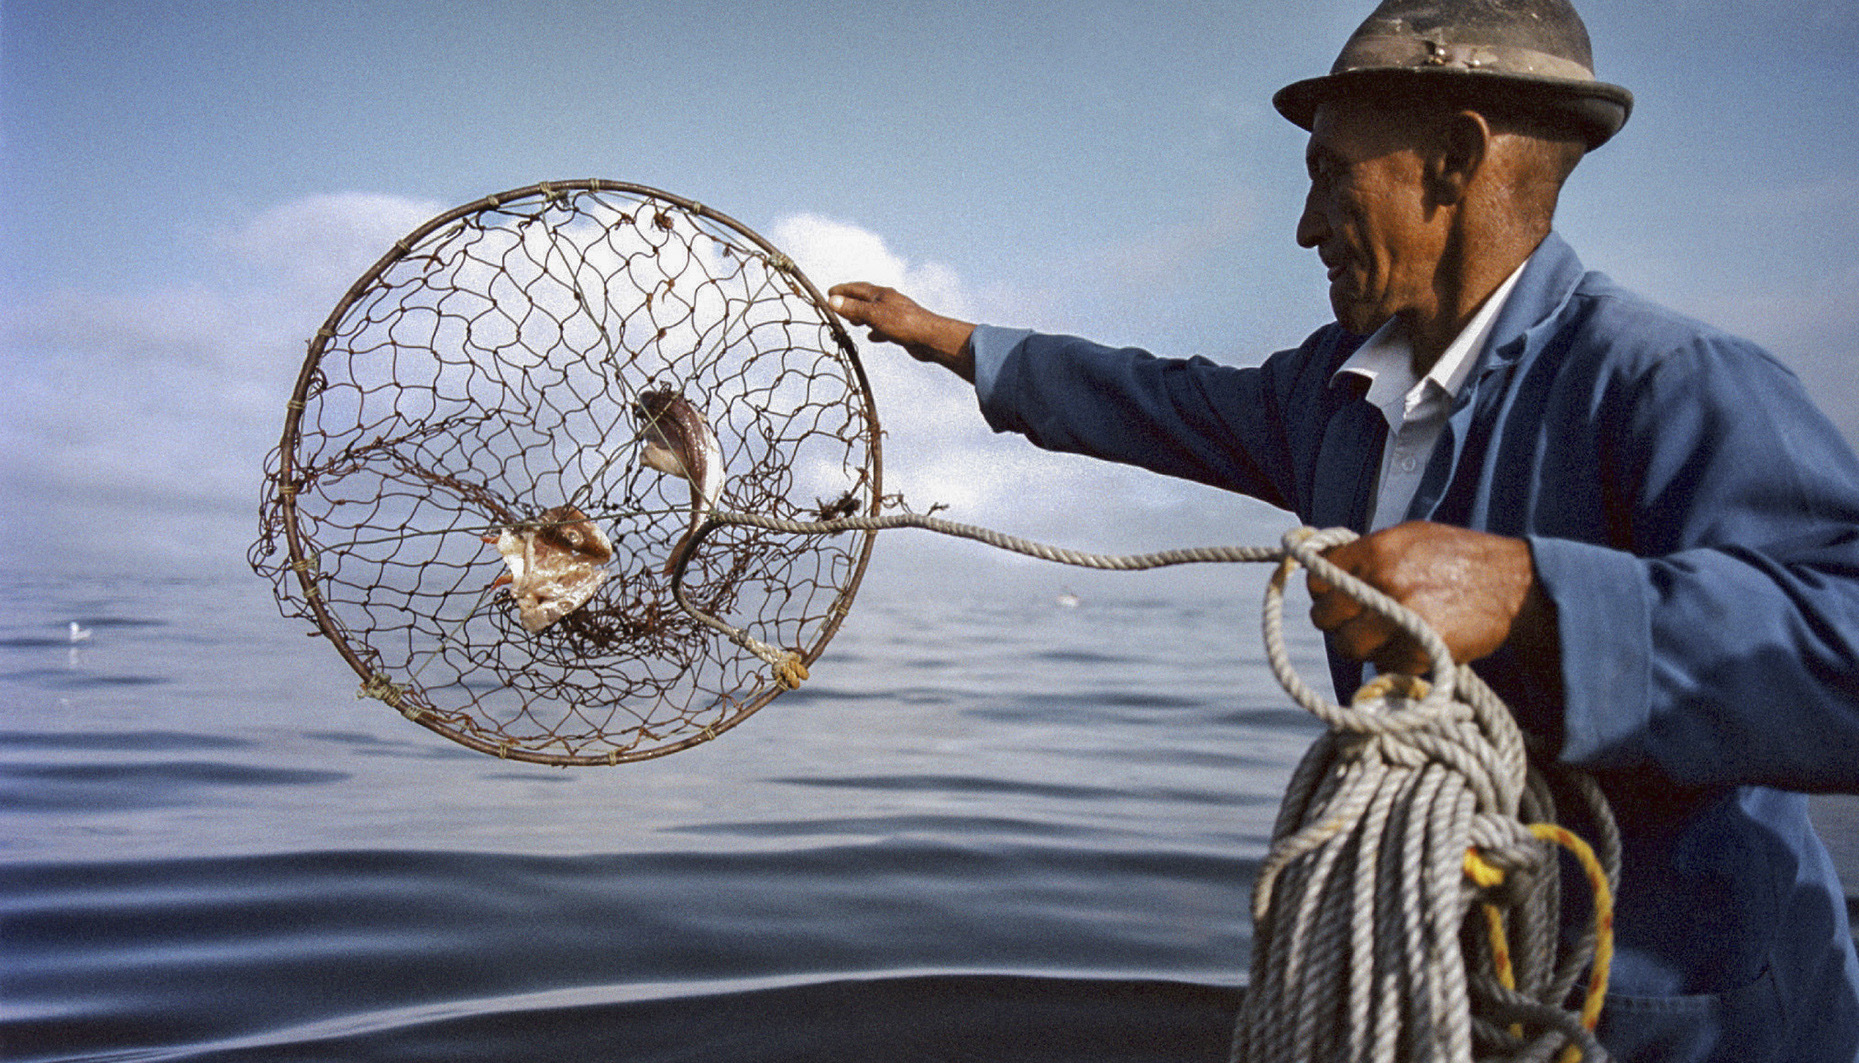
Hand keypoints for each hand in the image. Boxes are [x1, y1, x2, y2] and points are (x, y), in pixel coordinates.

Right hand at [827, 282, 977, 381]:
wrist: (931, 338)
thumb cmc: (903, 323)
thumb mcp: (873, 315)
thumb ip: (853, 308)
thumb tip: (832, 300)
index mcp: (881, 294)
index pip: (857, 288)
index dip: (842, 290)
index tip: (828, 292)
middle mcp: (888, 301)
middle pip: (865, 298)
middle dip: (850, 302)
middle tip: (836, 307)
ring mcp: (896, 314)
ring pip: (874, 312)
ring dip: (862, 315)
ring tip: (852, 322)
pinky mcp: (902, 328)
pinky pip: (884, 327)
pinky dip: (874, 330)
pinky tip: (871, 337)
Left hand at [1307, 521, 1553, 674]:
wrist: (1515, 584)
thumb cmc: (1460, 558)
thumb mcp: (1410, 538)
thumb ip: (1367, 553)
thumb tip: (1324, 567)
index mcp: (1376, 549)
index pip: (1318, 577)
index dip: (1326, 592)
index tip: (1337, 599)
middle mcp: (1383, 580)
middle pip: (1326, 618)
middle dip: (1340, 624)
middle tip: (1360, 624)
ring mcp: (1400, 616)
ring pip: (1350, 647)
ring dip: (1365, 647)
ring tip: (1390, 636)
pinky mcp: (1419, 649)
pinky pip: (1383, 666)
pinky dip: (1394, 662)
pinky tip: (1414, 646)